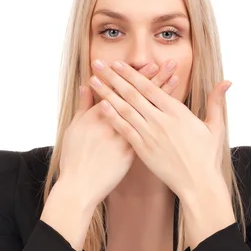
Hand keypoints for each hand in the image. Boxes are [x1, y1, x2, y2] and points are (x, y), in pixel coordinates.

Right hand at [56, 61, 180, 210]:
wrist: (79, 186)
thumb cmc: (74, 158)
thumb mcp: (74, 128)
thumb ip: (83, 107)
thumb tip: (86, 87)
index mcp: (99, 115)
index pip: (122, 90)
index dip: (137, 76)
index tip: (150, 64)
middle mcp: (114, 124)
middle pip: (139, 97)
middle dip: (156, 79)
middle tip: (170, 64)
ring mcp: (124, 138)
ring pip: (148, 114)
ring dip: (163, 96)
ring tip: (176, 80)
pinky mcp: (131, 153)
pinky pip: (150, 134)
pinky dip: (161, 122)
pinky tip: (173, 113)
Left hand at [89, 58, 231, 198]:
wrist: (199, 183)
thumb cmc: (207, 156)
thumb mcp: (215, 126)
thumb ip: (216, 101)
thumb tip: (226, 81)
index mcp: (178, 112)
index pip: (151, 87)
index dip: (133, 74)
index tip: (119, 64)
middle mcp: (162, 120)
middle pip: (133, 94)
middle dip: (114, 77)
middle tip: (99, 64)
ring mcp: (151, 135)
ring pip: (125, 109)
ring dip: (107, 93)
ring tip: (94, 81)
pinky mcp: (143, 150)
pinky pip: (124, 129)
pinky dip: (112, 117)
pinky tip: (100, 106)